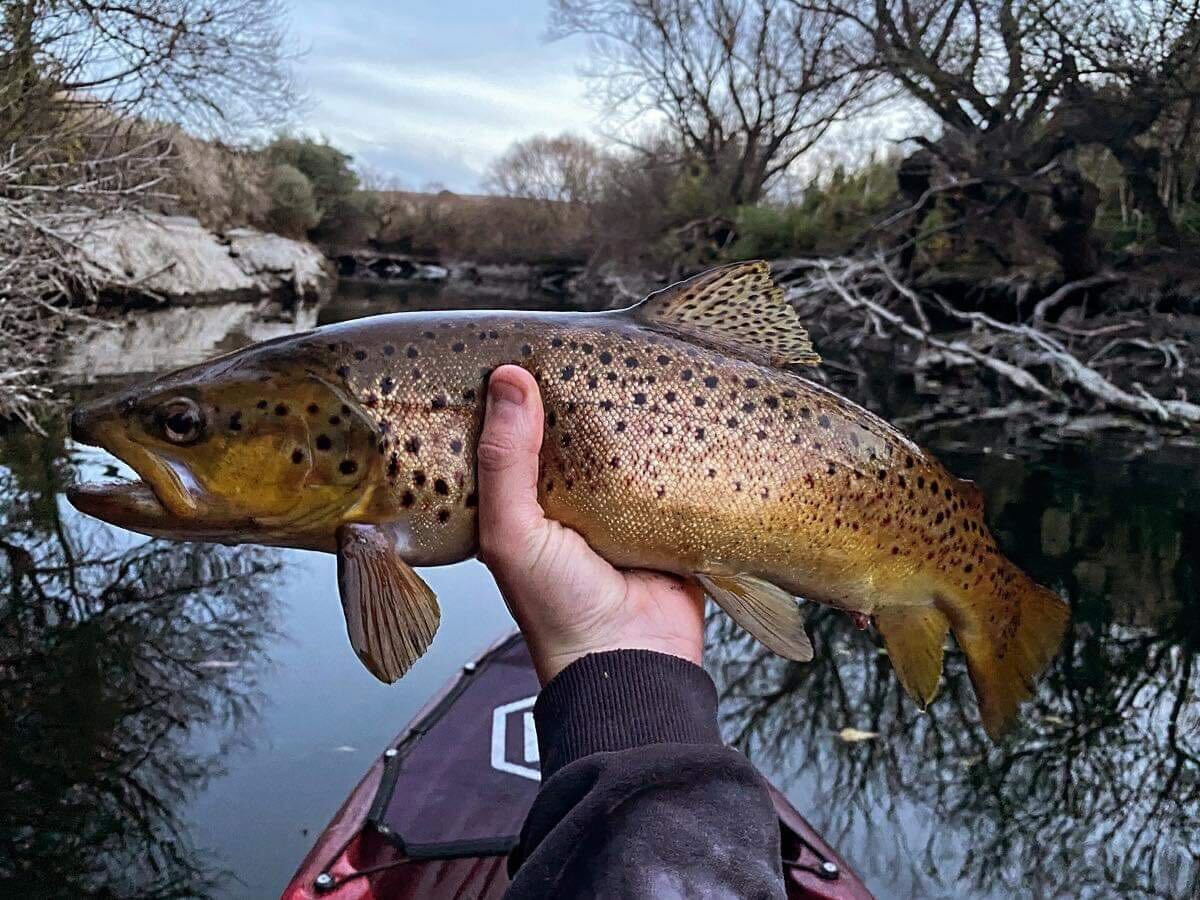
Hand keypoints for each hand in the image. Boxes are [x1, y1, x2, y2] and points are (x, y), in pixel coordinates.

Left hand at [476, 365, 705, 684]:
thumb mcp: (512, 534)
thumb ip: (505, 461)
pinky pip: (671, 463)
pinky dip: (675, 439)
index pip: (512, 430)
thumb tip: (510, 380)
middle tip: (588, 338)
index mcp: (519, 500)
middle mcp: (566, 496)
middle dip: (579, 391)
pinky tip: (683, 402)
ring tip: (638, 360)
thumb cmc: (558, 612)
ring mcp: (618, 501)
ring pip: (622, 439)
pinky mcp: (666, 510)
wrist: (634, 665)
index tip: (521, 341)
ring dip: (632, 410)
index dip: (512, 391)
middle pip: (571, 427)